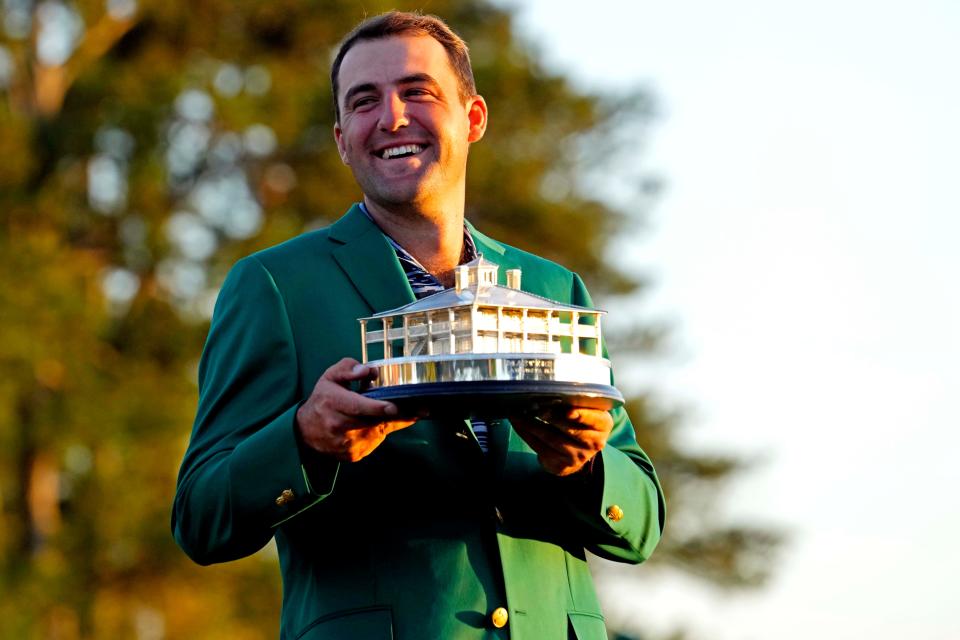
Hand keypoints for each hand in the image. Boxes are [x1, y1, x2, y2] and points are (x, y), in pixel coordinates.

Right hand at [296, 358, 417, 461]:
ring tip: (392, 411)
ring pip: (378, 433)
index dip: (378, 408)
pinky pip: (374, 442)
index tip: (394, 407)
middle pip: (374, 422)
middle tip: (421, 410)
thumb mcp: (330, 377)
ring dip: (388, 422)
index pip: (358, 406)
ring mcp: (346, 443)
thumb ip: (348, 368)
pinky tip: (374, 424)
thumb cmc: (323, 400)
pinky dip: (378, 433)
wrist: (305, 431)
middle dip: (399, 415)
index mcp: (333, 403)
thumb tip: (369, 371)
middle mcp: (339, 425)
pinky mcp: (353, 455)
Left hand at [510, 406, 612, 475]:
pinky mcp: (561, 464)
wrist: (577, 452)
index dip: (582, 416)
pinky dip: (526, 433)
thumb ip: (578, 400)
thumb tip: (552, 387)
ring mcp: (577, 456)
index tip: (569, 411)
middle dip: (552, 418)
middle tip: (538, 408)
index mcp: (603, 424)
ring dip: (531, 424)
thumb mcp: (588, 411)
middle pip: (571, 429)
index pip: (595, 419)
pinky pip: (540, 447)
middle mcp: (594, 442)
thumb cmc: (581, 422)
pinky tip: (517, 423)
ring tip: (518, 414)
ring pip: (552, 438)